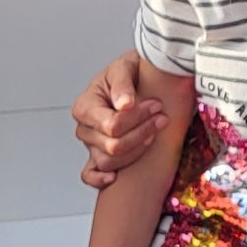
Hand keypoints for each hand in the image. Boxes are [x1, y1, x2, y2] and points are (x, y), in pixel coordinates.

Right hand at [74, 51, 167, 190]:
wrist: (136, 78)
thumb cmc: (129, 72)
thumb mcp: (125, 67)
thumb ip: (122, 83)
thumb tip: (124, 104)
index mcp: (85, 106)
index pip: (112, 125)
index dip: (137, 119)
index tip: (156, 105)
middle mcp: (85, 128)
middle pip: (113, 146)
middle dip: (142, 133)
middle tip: (162, 118)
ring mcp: (91, 145)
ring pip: (109, 161)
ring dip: (136, 151)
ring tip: (154, 134)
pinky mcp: (98, 155)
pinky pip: (90, 175)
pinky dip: (99, 179)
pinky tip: (115, 177)